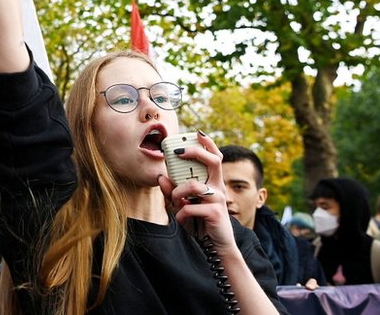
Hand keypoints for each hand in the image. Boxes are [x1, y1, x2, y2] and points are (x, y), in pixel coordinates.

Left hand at [158, 131, 235, 250]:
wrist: (216, 246)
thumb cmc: (200, 223)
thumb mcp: (184, 206)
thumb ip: (172, 192)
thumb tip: (161, 177)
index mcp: (212, 182)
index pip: (215, 157)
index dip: (208, 143)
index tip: (197, 133)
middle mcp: (218, 187)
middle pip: (213, 161)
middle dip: (195, 152)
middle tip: (178, 152)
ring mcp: (218, 199)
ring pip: (193, 186)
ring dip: (177, 193)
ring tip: (175, 203)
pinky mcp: (216, 213)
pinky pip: (190, 208)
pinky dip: (181, 215)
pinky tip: (183, 221)